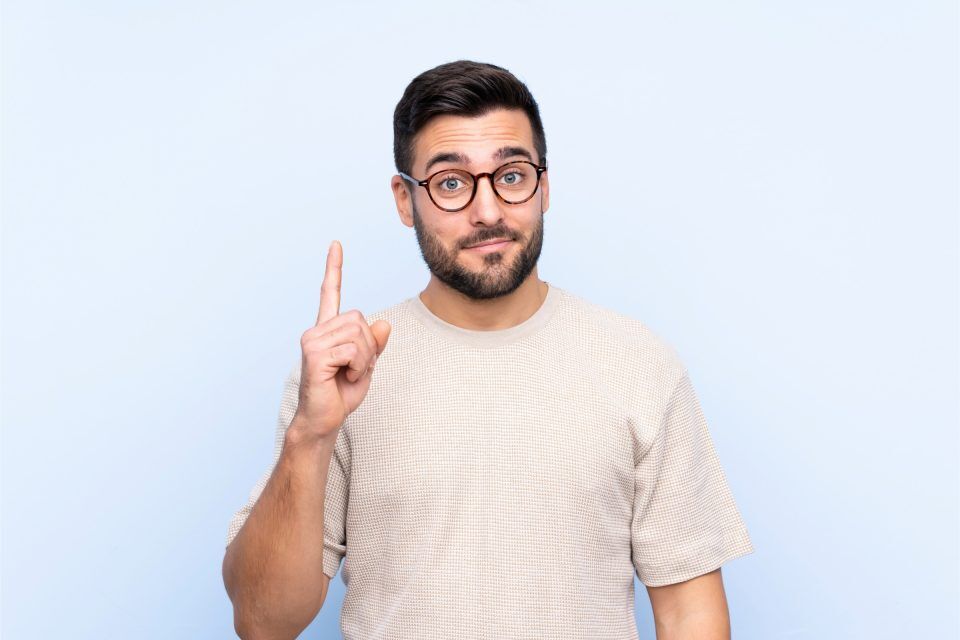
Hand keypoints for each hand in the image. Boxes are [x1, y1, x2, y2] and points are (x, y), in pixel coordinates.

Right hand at [292, 240, 390, 440]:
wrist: (324, 421)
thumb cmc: (341, 394)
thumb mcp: (366, 366)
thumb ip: (375, 345)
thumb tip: (384, 323)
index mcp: (327, 330)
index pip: (330, 293)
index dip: (334, 269)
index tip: (336, 244)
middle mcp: (316, 331)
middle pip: (360, 319)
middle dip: (369, 346)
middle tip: (357, 368)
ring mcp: (312, 341)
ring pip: (359, 334)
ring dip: (365, 359)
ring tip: (349, 374)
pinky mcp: (314, 355)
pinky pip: (353, 350)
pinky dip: (359, 367)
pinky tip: (345, 378)